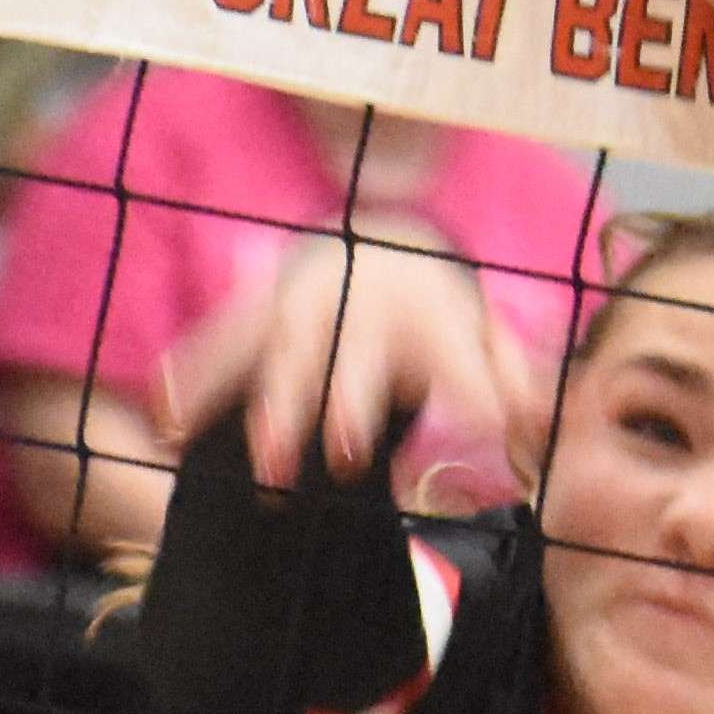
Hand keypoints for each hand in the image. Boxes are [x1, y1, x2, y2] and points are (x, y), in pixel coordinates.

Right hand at [149, 227, 544, 492]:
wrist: (370, 246)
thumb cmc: (436, 318)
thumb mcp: (482, 336)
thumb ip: (512, 378)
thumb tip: (543, 424)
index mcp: (426, 314)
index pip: (454, 353)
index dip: (474, 386)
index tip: (491, 424)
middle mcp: (360, 307)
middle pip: (354, 358)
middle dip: (347, 403)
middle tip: (346, 455)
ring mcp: (301, 308)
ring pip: (283, 355)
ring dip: (271, 410)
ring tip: (266, 467)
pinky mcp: (253, 315)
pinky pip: (218, 345)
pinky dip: (193, 378)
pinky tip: (169, 420)